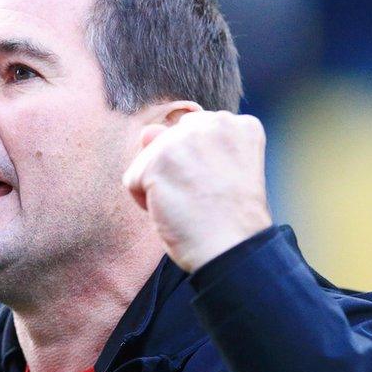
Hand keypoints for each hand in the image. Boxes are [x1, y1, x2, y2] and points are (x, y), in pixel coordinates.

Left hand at [123, 109, 271, 272]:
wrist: (231, 249)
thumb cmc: (229, 219)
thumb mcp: (219, 169)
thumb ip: (187, 143)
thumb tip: (147, 131)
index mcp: (238, 124)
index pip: (194, 133)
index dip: (198, 165)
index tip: (217, 187)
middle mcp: (213, 122)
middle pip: (170, 141)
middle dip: (176, 170)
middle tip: (203, 198)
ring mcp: (183, 139)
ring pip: (149, 160)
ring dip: (160, 186)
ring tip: (189, 205)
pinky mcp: (157, 160)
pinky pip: (133, 179)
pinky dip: (144, 202)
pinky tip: (173, 212)